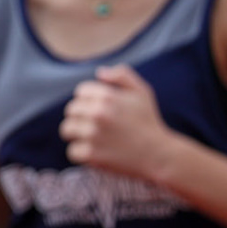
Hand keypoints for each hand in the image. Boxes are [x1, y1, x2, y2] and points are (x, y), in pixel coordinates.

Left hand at [59, 64, 171, 179]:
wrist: (159, 156)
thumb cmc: (149, 123)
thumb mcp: (142, 93)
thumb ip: (122, 75)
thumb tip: (99, 72)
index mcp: (107, 96)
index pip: (80, 92)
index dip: (89, 100)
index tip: (100, 110)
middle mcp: (98, 113)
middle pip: (71, 110)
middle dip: (82, 117)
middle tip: (97, 127)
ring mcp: (93, 134)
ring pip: (67, 130)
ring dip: (78, 135)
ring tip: (94, 139)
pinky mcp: (91, 154)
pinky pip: (72, 151)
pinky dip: (82, 153)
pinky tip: (96, 152)